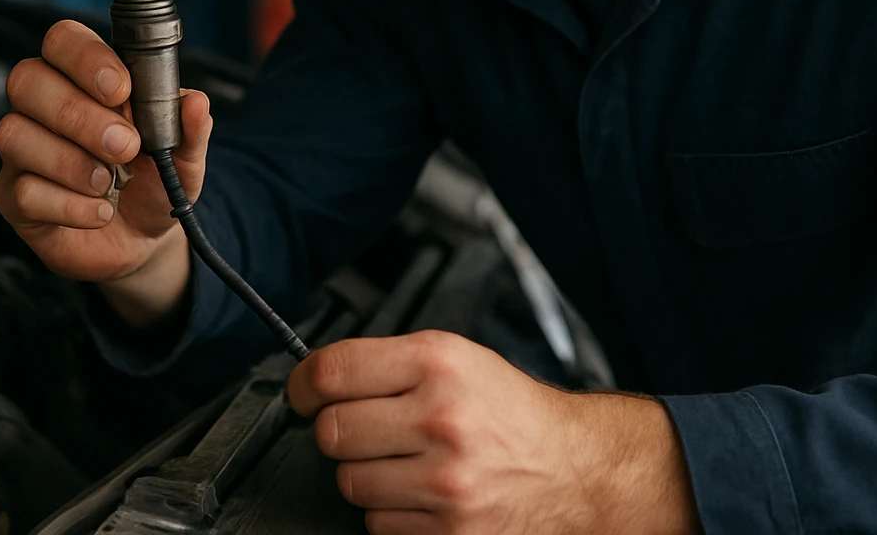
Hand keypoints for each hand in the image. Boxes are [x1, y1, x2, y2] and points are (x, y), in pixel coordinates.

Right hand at [0, 19, 213, 323]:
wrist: (141, 240)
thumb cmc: (153, 181)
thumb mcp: (182, 158)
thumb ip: (190, 128)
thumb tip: (196, 102)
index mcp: (82, 78)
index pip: (62, 39)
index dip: (85, 57)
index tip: (122, 91)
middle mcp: (41, 106)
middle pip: (27, 79)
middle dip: (79, 114)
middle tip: (124, 147)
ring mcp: (20, 151)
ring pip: (15, 135)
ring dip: (71, 163)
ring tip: (109, 184)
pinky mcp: (12, 197)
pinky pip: (23, 191)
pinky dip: (69, 205)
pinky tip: (99, 212)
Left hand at [287, 330, 700, 534]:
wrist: (574, 470)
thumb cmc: (512, 413)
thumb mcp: (458, 359)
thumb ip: (390, 364)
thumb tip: (318, 380)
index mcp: (438, 364)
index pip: (332, 371)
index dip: (303, 384)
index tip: (303, 392)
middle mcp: (440, 419)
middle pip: (331, 432)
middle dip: (339, 432)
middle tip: (365, 430)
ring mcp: (444, 481)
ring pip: (349, 483)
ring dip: (366, 476)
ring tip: (405, 463)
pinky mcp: (448, 531)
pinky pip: (377, 526)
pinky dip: (391, 514)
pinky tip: (422, 494)